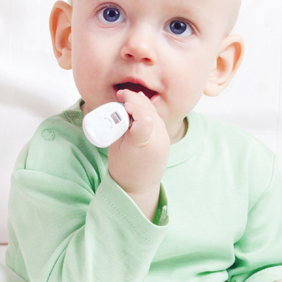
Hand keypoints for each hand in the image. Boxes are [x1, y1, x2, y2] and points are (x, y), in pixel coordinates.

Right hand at [107, 90, 169, 220]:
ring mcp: (165, 139)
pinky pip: (157, 117)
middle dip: (133, 99)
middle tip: (120, 95)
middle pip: (149, 110)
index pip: (144, 117)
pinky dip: (146, 109)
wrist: (140, 186)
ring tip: (126, 99)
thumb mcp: (115, 146)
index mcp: (143, 144)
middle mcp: (158, 140)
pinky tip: (137, 106)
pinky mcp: (166, 137)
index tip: (120, 103)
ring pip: (154, 111)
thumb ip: (119, 125)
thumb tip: (121, 106)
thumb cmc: (123, 168)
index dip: (132, 106)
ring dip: (140, 102)